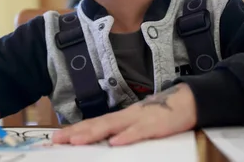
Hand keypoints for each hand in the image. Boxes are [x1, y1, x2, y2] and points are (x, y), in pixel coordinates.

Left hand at [52, 83, 196, 145]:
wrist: (187, 101)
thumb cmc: (160, 116)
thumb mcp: (137, 125)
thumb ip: (121, 131)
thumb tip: (104, 142)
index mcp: (120, 118)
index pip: (93, 124)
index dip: (74, 130)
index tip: (56, 137)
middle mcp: (125, 116)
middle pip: (96, 124)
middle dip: (75, 132)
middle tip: (57, 139)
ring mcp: (138, 119)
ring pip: (112, 126)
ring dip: (93, 133)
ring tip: (76, 141)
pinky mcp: (155, 125)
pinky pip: (139, 132)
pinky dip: (127, 136)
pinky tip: (115, 142)